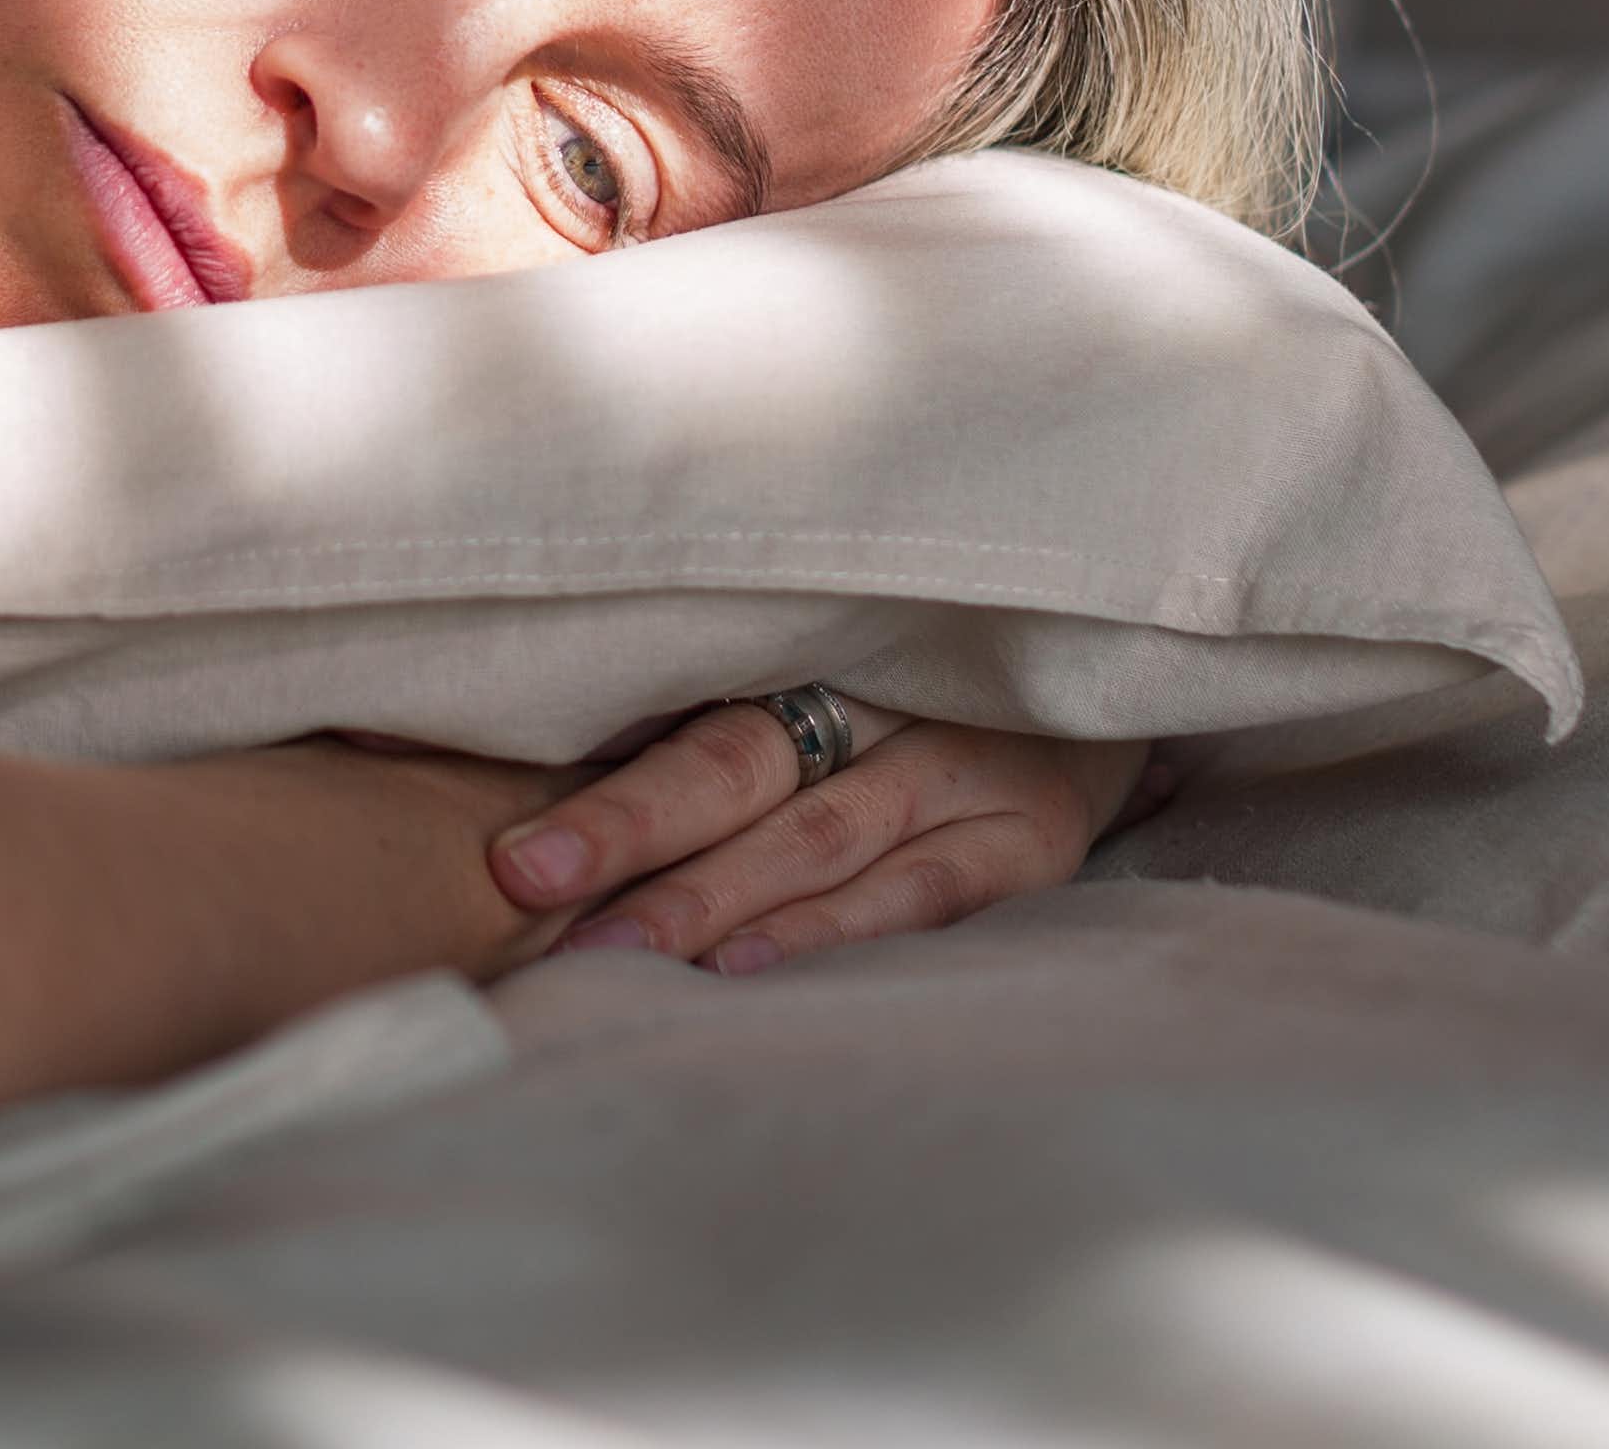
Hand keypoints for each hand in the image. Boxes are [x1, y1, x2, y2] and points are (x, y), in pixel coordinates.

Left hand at [487, 702, 1155, 973]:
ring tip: (614, 951)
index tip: (507, 849)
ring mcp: (966, 764)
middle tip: (525, 881)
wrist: (1101, 666)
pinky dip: (831, 929)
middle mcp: (885, 693)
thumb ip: (703, 712)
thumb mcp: (821, 661)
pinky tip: (750, 966)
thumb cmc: (913, 682)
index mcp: (810, 642)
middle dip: (628, 830)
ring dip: (710, 899)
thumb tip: (525, 759)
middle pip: (737, 762)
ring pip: (816, 835)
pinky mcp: (1032, 834)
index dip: (602, 780)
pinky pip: (920, 890)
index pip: (689, 711)